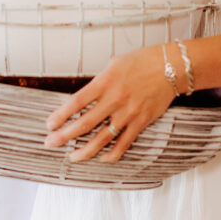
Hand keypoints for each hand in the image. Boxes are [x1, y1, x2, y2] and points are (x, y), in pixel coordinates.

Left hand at [44, 45, 176, 161]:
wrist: (171, 67)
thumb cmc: (142, 61)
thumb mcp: (114, 63)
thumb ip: (99, 80)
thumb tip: (87, 95)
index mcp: (104, 82)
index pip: (76, 102)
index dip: (60, 116)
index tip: (49, 125)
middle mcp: (114, 99)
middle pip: (84, 123)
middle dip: (64, 136)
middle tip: (50, 144)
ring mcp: (128, 113)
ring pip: (102, 138)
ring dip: (85, 151)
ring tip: (73, 157)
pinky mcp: (141, 122)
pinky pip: (124, 143)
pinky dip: (112, 154)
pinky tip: (101, 158)